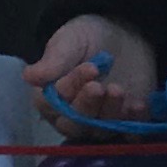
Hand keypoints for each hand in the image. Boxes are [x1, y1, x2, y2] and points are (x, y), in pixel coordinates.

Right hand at [23, 13, 158, 129]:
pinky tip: (137, 105)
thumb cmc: (87, 38)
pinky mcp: (127, 123)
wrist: (121, 34)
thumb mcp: (68, 42)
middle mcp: (73, 117)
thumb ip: (53, 61)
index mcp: (51, 99)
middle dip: (87, 106)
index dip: (69, 89)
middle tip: (98, 86)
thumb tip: (29, 76)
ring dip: (109, 112)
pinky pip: (129, 132)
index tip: (88, 67)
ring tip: (117, 89)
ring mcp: (100, 122)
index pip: (54, 104)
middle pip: (75, 124)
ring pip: (100, 130)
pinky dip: (134, 123)